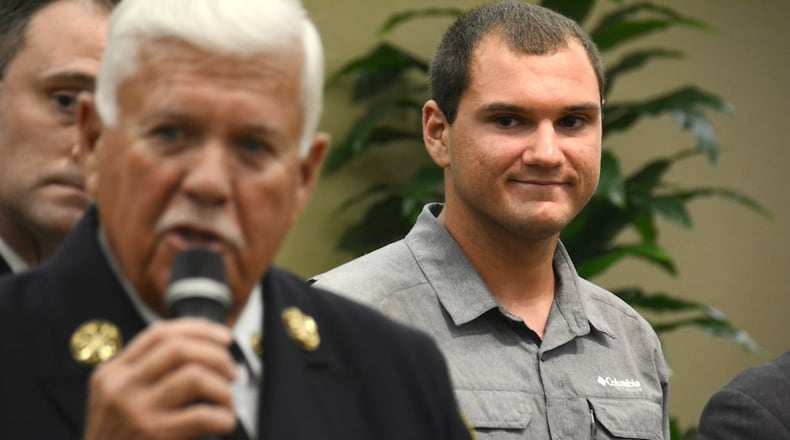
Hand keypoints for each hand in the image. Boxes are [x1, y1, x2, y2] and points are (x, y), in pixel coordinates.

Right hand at [83, 319, 237, 439]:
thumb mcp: (115, 401)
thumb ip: (145, 375)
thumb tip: (202, 353)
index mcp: (112, 372)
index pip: (160, 333)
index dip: (199, 329)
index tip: (223, 337)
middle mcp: (121, 386)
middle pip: (179, 348)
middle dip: (217, 355)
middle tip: (231, 372)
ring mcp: (136, 410)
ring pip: (194, 376)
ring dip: (222, 387)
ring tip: (227, 402)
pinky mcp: (154, 434)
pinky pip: (203, 415)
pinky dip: (223, 417)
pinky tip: (224, 423)